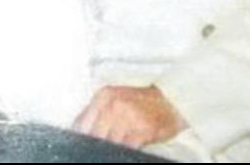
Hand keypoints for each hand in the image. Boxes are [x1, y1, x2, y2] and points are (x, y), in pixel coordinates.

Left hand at [72, 86, 187, 148]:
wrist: (172, 101)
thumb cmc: (141, 102)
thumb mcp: (116, 99)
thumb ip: (96, 113)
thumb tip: (77, 132)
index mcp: (104, 95)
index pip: (81, 124)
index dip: (81, 140)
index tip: (82, 148)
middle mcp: (114, 105)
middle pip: (94, 136)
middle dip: (95, 147)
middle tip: (98, 152)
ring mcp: (129, 117)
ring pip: (109, 144)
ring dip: (109, 151)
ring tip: (114, 148)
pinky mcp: (143, 131)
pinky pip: (126, 148)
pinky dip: (123, 153)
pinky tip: (124, 151)